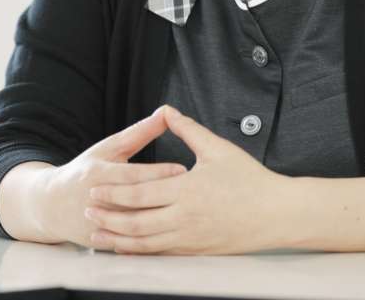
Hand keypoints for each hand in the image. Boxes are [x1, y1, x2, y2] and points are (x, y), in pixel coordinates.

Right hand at [41, 106, 187, 247]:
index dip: (156, 172)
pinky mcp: (97, 241)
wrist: (51, 205)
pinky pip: (126, 244)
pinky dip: (147, 241)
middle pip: (133, 201)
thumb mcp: (108, 148)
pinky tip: (171, 238)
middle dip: (162, 197)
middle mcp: (96, 200)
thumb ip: (138, 133)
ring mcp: (96, 223)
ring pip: (131, 226)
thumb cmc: (86, 170)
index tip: (182, 170)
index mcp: (98, 174)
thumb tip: (166, 113)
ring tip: (185, 215)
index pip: (131, 174)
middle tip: (192, 193)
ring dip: (158, 222)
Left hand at [84, 104, 288, 253]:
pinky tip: (127, 248)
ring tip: (97, 234)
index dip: (114, 192)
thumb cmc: (249, 179)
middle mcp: (185, 216)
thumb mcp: (218, 149)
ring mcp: (190, 237)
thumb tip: (167, 110)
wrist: (276, 213)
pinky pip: (161, 253)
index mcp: (187, 189)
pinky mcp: (196, 250)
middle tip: (87, 211)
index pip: (140, 192)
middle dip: (108, 216)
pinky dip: (139, 252)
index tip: (95, 188)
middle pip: (136, 220)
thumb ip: (188, 130)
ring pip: (145, 242)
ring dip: (118, 238)